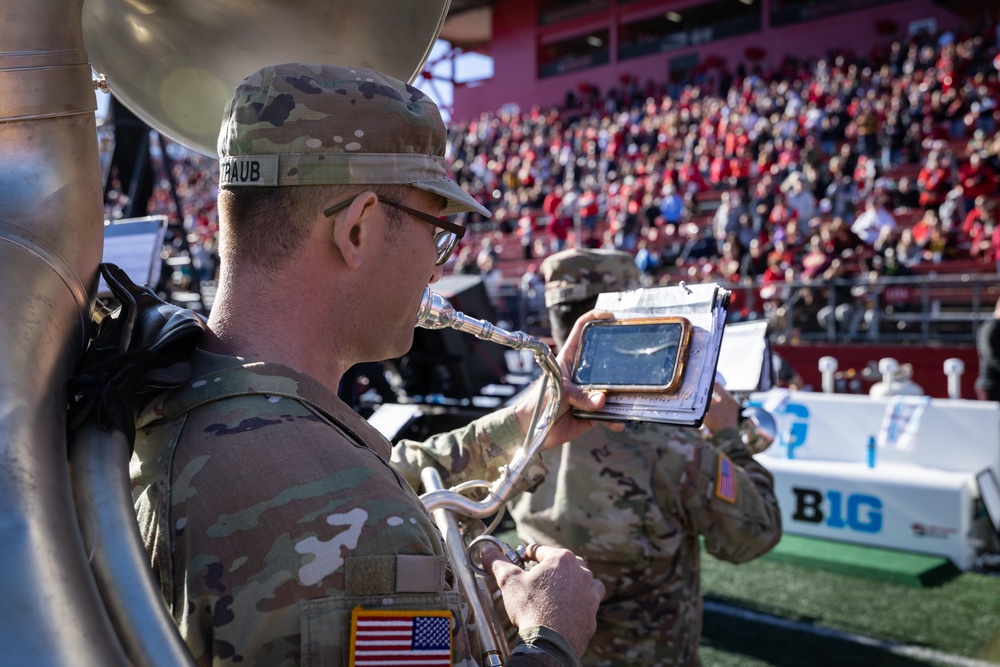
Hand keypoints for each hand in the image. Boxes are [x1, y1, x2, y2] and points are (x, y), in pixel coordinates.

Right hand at [480, 543, 603, 657]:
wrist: (550, 643)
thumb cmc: (531, 609)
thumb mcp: (509, 582)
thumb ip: (498, 562)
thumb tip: (487, 550)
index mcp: (561, 559)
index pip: (541, 550)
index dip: (527, 554)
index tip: (521, 559)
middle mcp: (581, 572)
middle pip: (564, 562)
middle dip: (551, 567)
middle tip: (537, 576)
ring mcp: (590, 592)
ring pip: (582, 579)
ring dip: (571, 580)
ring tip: (557, 590)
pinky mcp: (592, 611)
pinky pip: (589, 600)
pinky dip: (580, 600)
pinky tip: (569, 606)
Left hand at [512, 309, 624, 447]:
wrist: (533, 429)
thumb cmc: (540, 401)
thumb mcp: (558, 391)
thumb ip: (579, 395)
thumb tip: (602, 400)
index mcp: (570, 357)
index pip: (582, 330)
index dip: (594, 318)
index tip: (610, 315)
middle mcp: (583, 372)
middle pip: (605, 359)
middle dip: (620, 359)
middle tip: (636, 358)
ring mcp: (590, 391)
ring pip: (612, 388)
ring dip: (621, 394)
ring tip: (633, 396)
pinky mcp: (594, 412)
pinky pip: (609, 414)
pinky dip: (615, 419)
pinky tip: (618, 423)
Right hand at [702, 384, 739, 433]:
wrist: (727, 437)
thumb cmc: (716, 423)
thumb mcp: (707, 411)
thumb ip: (702, 402)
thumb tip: (697, 396)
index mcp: (727, 398)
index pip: (717, 385)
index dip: (708, 383)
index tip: (701, 382)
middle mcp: (731, 401)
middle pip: (719, 392)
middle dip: (709, 392)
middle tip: (700, 391)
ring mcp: (732, 408)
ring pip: (720, 400)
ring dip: (712, 400)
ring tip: (703, 400)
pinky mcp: (731, 414)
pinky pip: (722, 406)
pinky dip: (716, 406)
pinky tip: (709, 409)